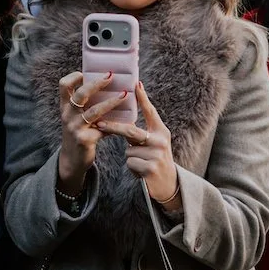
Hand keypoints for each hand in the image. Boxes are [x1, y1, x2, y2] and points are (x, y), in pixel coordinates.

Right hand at [56, 71, 127, 191]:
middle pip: (80, 94)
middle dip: (96, 83)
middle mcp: (68, 115)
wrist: (72, 159)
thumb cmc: (79, 133)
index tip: (86, 73)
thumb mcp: (77, 117)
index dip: (74, 77)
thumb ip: (88, 104)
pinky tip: (128, 121)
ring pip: (94, 111)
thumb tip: (112, 87)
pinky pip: (104, 128)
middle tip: (111, 76)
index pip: (63, 85)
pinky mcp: (85, 139)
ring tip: (124, 95)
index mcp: (66, 106)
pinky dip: (116, 124)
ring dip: (111, 102)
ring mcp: (75, 128)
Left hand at [104, 81, 179, 206]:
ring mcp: (156, 155)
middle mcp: (160, 141)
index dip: (143, 97)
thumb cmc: (156, 161)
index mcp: (161, 131)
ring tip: (142, 163)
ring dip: (131, 158)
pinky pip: (130, 162)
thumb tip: (124, 120)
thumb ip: (142, 132)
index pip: (150, 112)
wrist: (169, 185)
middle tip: (99, 124)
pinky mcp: (150, 168)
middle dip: (113, 128)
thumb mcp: (154, 144)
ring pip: (128, 151)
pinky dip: (133, 168)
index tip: (135, 83)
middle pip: (130, 130)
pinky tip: (143, 172)